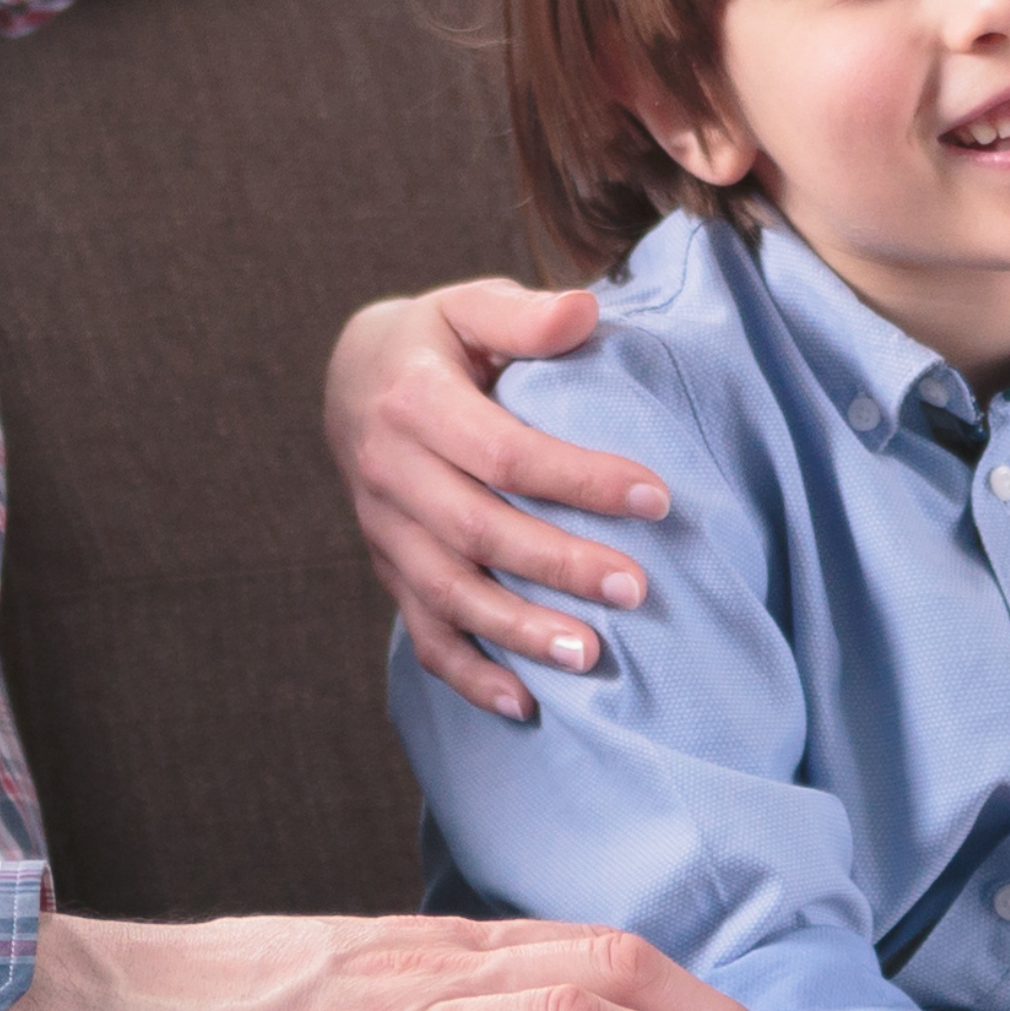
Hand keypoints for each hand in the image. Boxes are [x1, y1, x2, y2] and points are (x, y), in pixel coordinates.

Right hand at [328, 278, 644, 718]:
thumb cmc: (436, 341)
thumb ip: (524, 315)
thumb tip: (585, 309)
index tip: (658, 498)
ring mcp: (385, 531)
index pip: (506, 453)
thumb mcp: (468, 306)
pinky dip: (470, 675)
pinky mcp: (390, 570)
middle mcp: (390, 473)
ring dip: (520, 630)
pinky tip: (526, 704)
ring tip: (591, 657)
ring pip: (451, 592)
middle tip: (637, 591)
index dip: (581, 479)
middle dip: (560, 565)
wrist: (351, 378)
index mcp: (415, 404)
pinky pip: (424, 633)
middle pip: (481, 531)